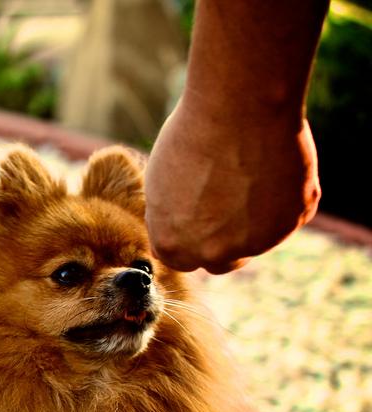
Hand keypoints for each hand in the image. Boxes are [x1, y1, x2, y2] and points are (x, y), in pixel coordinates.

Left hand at [144, 102, 320, 273]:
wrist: (238, 108)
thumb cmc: (193, 136)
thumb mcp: (161, 183)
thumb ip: (174, 216)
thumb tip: (183, 226)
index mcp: (173, 245)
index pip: (181, 258)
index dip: (188, 238)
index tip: (195, 219)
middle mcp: (214, 254)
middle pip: (220, 260)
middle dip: (223, 240)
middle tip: (227, 203)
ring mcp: (257, 242)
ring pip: (257, 238)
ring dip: (254, 216)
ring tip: (249, 169)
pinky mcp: (293, 221)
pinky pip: (287, 214)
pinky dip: (283, 195)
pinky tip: (274, 163)